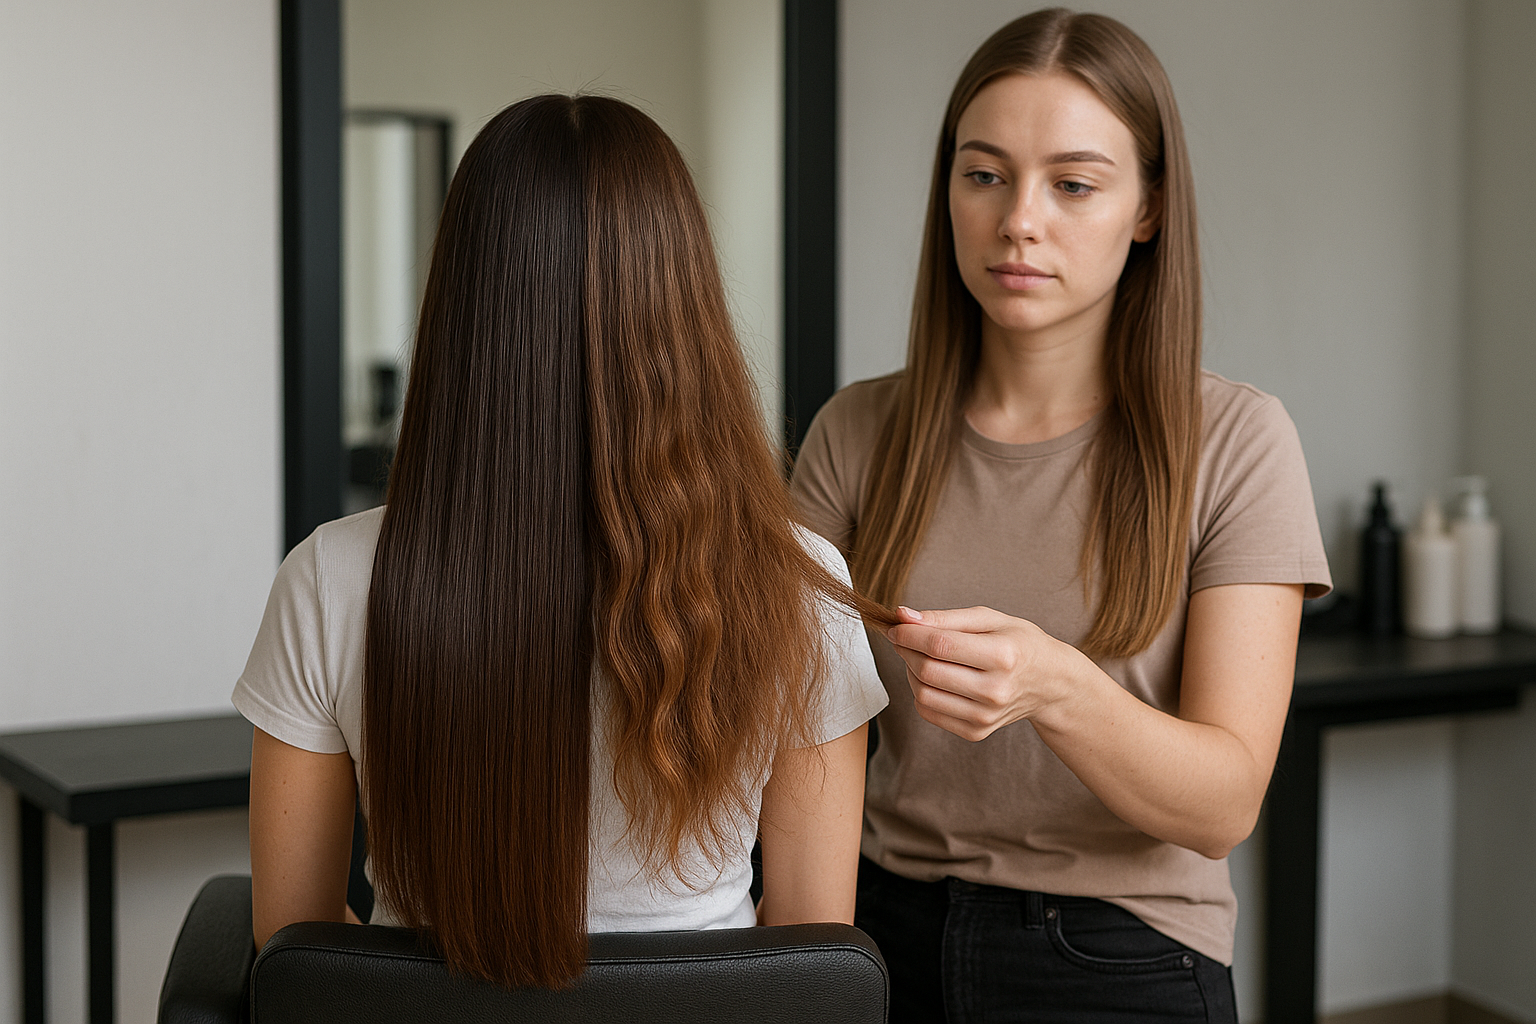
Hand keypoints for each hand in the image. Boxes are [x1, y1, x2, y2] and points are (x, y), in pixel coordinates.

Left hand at [884, 605, 1081, 740]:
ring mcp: (986, 716)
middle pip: (928, 671)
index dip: (909, 634)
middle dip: (906, 650)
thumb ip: (945, 617)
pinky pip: (929, 712)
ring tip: (919, 656)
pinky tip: (932, 678)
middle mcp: (995, 690)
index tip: (896, 626)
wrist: (1048, 682)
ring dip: (909, 671)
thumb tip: (903, 616)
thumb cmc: (1018, 643)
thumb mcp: (989, 619)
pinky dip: (920, 692)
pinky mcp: (976, 731)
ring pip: (923, 694)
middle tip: (905, 638)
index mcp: (1003, 655)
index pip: (940, 645)